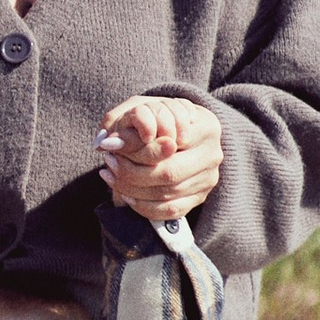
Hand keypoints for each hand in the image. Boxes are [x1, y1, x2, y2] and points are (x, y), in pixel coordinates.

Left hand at [97, 93, 222, 223]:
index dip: (137, 147)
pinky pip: (170, 210)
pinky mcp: (199, 197)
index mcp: (207, 125)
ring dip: (132, 188)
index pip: (169, 143)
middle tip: (108, 161)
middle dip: (131, 171)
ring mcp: (208, 179)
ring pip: (167, 193)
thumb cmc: (156, 117)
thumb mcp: (142, 108)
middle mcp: (213, 154)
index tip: (110, 145)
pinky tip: (125, 194)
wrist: (173, 132)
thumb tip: (106, 143)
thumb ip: (126, 120)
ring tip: (110, 173)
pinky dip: (143, 206)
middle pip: (169, 172)